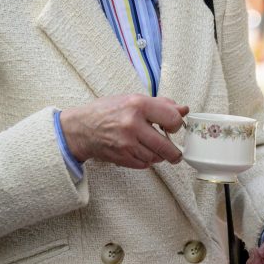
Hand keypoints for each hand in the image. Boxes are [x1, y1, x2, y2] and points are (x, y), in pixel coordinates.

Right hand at [59, 94, 187, 168]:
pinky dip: (146, 160)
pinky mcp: (121, 158)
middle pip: (166, 146)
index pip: (172, 119)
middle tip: (175, 152)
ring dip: (158, 155)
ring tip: (150, 147)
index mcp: (138, 105)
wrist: (80, 129)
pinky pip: (144, 164)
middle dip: (174, 152)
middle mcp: (133, 125)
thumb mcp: (133, 99)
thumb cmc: (107, 111)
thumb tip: (183, 110)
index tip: (173, 127)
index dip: (177, 125)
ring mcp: (126, 144)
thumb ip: (161, 104)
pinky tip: (139, 151)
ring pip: (156, 157)